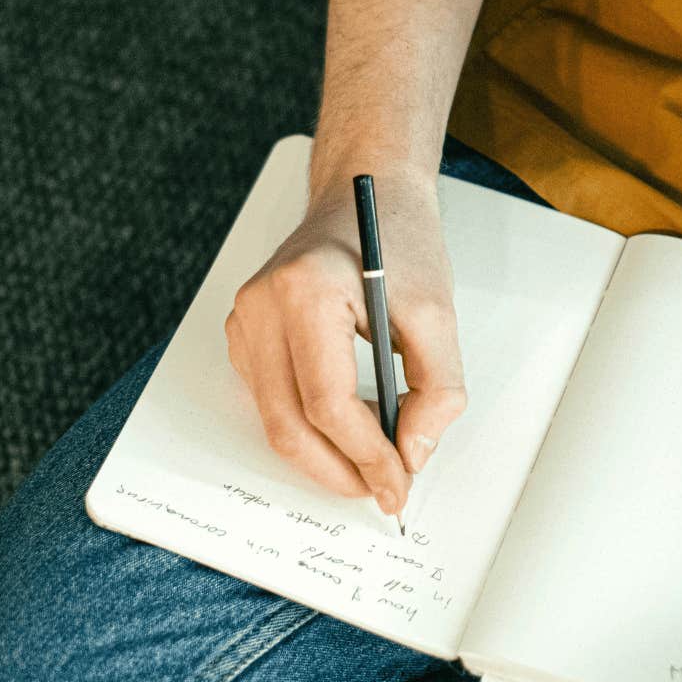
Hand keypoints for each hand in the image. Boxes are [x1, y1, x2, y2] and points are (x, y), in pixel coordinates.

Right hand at [224, 168, 465, 516]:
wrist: (365, 192)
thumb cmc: (397, 240)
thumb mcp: (437, 313)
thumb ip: (437, 390)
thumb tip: (412, 452)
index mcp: (305, 291)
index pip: (326, 402)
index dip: (366, 455)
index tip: (399, 482)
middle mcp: (261, 305)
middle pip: (288, 423)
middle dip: (339, 470)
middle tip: (382, 489)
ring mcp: (244, 319)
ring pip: (273, 420)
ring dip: (323, 454)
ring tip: (372, 460)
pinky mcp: (244, 332)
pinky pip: (268, 401)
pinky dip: (307, 426)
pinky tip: (346, 427)